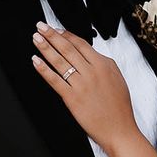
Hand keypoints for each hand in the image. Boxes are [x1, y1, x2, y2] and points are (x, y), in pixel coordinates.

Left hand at [31, 22, 138, 150]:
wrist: (120, 130)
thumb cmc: (120, 108)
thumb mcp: (118, 79)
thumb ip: (105, 65)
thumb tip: (92, 54)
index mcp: (104, 65)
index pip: (81, 44)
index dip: (67, 35)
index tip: (57, 29)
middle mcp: (92, 72)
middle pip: (68, 48)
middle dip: (52, 35)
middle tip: (40, 27)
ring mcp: (81, 84)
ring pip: (60, 61)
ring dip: (46, 47)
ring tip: (36, 38)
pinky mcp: (72, 98)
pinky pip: (55, 80)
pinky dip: (44, 69)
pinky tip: (36, 61)